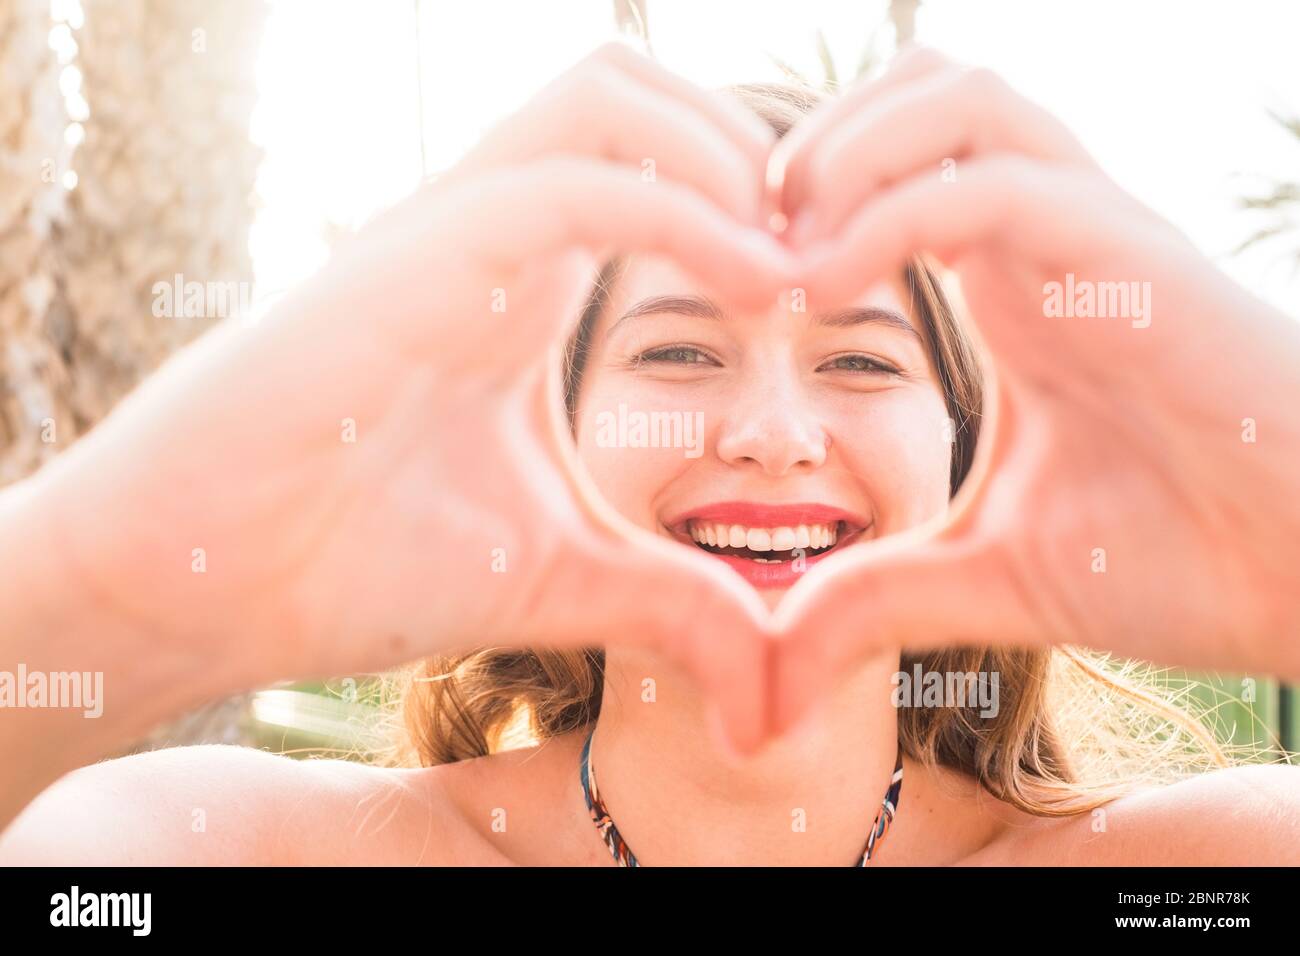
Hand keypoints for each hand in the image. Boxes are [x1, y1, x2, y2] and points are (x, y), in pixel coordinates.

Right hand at [30, 43, 795, 752]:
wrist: (199, 584)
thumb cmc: (355, 564)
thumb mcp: (562, 578)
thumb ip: (674, 602)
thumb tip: (772, 679)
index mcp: (526, 277)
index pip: (658, 159)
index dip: (763, 200)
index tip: (834, 286)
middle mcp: (493, 231)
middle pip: (640, 88)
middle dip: (759, 146)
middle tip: (828, 253)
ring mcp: (449, 229)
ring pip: (607, 94)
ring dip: (726, 155)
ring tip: (791, 263)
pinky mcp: (416, 256)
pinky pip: (572, 182)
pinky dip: (685, 212)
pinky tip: (758, 286)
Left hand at [766, 46, 1299, 734]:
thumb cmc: (1180, 560)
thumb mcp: (988, 575)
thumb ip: (876, 598)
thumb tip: (772, 666)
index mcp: (1013, 280)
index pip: (899, 161)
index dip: (800, 196)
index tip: (735, 282)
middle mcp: (1048, 235)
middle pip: (923, 88)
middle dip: (813, 142)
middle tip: (747, 243)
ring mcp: (1094, 236)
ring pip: (961, 98)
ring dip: (847, 152)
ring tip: (784, 252)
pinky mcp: (1132, 263)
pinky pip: (997, 183)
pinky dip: (892, 212)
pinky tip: (824, 288)